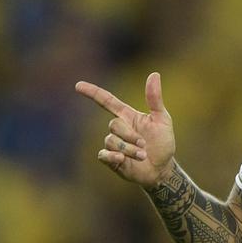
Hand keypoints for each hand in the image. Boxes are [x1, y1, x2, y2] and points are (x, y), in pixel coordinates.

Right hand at [75, 72, 175, 186]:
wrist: (162, 168)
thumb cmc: (163, 142)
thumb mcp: (162, 119)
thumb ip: (155, 99)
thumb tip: (154, 74)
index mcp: (128, 116)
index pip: (107, 101)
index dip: (93, 93)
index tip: (78, 85)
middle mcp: (119, 129)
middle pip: (113, 124)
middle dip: (130, 135)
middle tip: (144, 144)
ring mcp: (114, 144)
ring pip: (110, 141)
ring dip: (128, 148)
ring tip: (142, 155)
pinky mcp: (111, 159)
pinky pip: (104, 154)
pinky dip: (113, 156)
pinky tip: (122, 159)